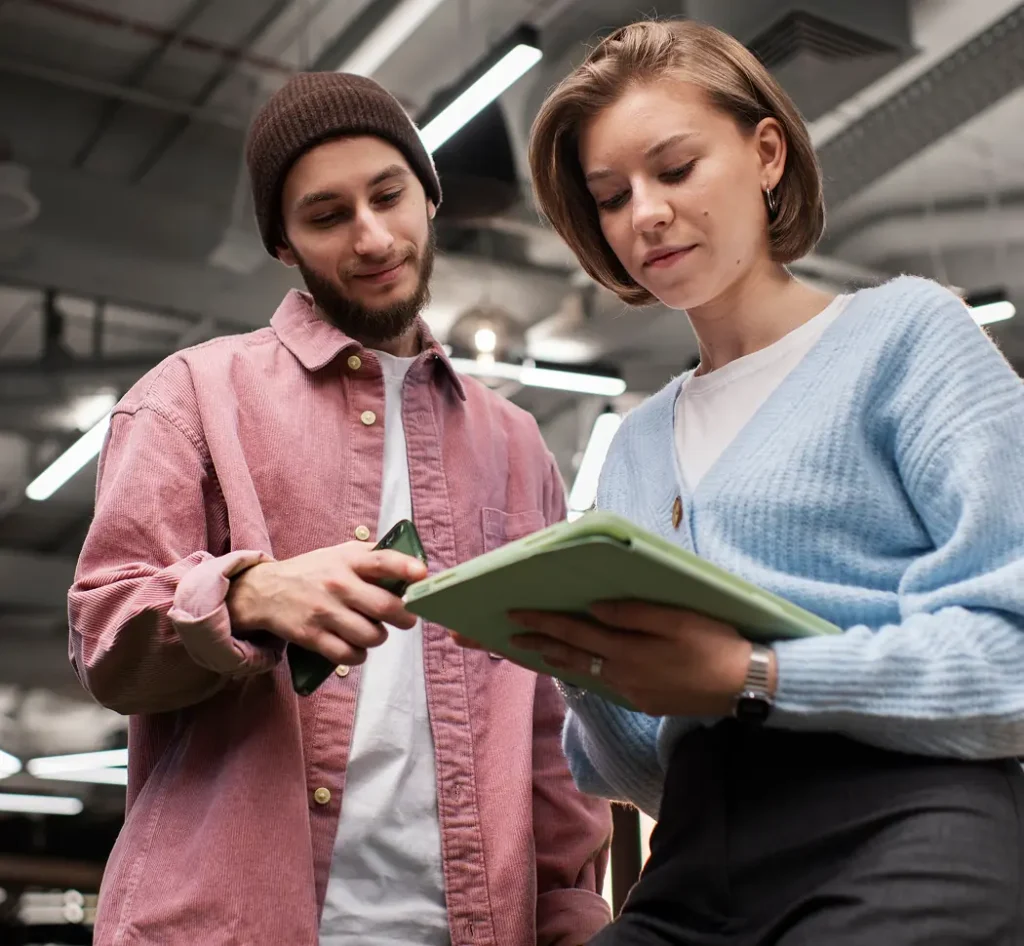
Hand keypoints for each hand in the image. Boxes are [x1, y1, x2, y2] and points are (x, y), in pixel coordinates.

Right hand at [226, 542, 426, 666]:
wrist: (265, 591)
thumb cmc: (314, 571)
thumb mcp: (340, 553)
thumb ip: (373, 556)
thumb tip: (415, 565)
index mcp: (347, 560)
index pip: (381, 560)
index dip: (405, 567)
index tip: (422, 574)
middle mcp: (337, 585)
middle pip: (385, 607)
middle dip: (405, 617)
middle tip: (406, 618)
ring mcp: (324, 612)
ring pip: (372, 636)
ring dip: (380, 637)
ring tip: (374, 630)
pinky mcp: (312, 636)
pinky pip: (349, 655)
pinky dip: (359, 655)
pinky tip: (356, 646)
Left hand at [469, 601, 773, 716]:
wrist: (747, 687)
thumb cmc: (716, 643)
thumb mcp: (678, 619)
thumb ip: (633, 615)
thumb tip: (593, 608)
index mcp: (629, 653)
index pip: (573, 634)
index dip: (540, 622)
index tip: (510, 613)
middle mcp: (622, 677)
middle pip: (568, 657)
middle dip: (531, 644)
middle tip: (500, 635)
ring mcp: (632, 692)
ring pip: (581, 671)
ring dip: (552, 658)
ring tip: (526, 647)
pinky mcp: (643, 700)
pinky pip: (602, 681)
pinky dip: (580, 668)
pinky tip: (572, 661)